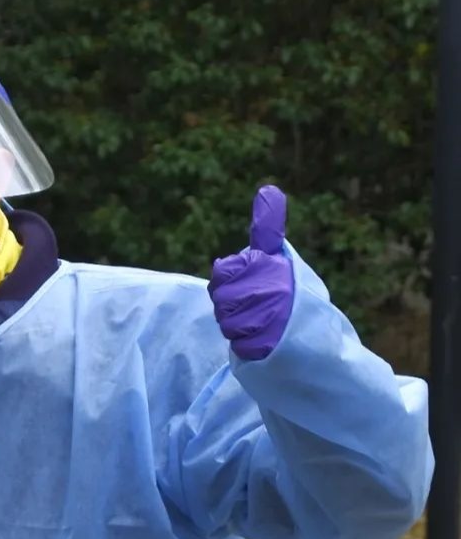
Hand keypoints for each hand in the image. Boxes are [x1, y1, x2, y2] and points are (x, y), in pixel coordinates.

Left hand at [207, 185, 293, 360]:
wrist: (319, 341)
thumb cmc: (294, 295)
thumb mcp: (281, 259)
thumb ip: (267, 230)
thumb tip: (269, 189)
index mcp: (273, 267)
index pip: (225, 269)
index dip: (232, 277)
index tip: (253, 280)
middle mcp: (273, 292)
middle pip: (220, 297)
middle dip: (231, 302)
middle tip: (254, 305)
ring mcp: (271, 322)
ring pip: (226, 321)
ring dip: (237, 325)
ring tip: (261, 324)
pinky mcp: (267, 349)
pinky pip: (238, 344)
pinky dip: (246, 345)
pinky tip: (262, 340)